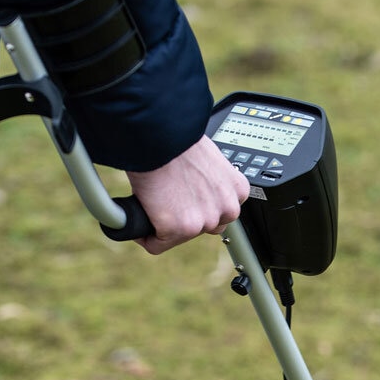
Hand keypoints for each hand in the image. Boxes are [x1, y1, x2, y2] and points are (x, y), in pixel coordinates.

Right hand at [125, 136, 249, 254]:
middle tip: (168, 197)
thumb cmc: (177, 139)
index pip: (220, 212)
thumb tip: (195, 187)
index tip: (186, 199)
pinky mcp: (179, 228)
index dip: (198, 206)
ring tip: (156, 200)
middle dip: (184, 216)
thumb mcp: (208, 159)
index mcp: (237, 190)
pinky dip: (145, 235)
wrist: (159, 134)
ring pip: (179, 237)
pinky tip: (142, 213)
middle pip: (202, 227)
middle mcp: (226, 208)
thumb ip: (209, 180)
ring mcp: (204, 221)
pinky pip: (156, 245)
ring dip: (165, 225)